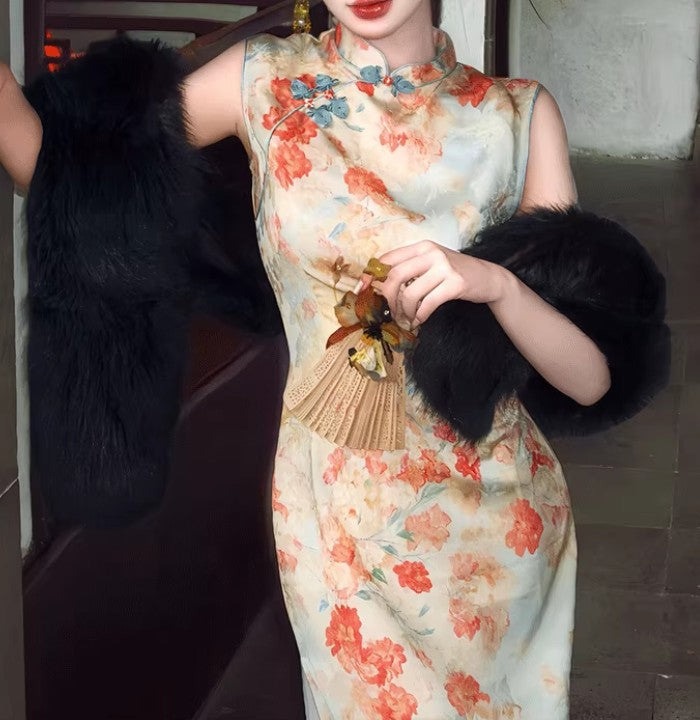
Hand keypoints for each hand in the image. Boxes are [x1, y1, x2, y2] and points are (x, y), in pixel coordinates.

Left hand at [357, 240, 508, 329]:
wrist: (488, 278)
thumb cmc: (455, 273)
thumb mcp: (432, 263)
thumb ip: (411, 269)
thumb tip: (382, 286)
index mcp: (421, 247)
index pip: (388, 259)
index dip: (371, 275)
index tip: (362, 289)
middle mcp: (431, 253)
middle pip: (395, 277)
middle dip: (389, 299)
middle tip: (393, 312)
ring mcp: (444, 267)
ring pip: (411, 294)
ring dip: (405, 312)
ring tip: (409, 318)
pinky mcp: (455, 284)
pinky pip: (427, 304)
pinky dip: (420, 315)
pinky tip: (420, 319)